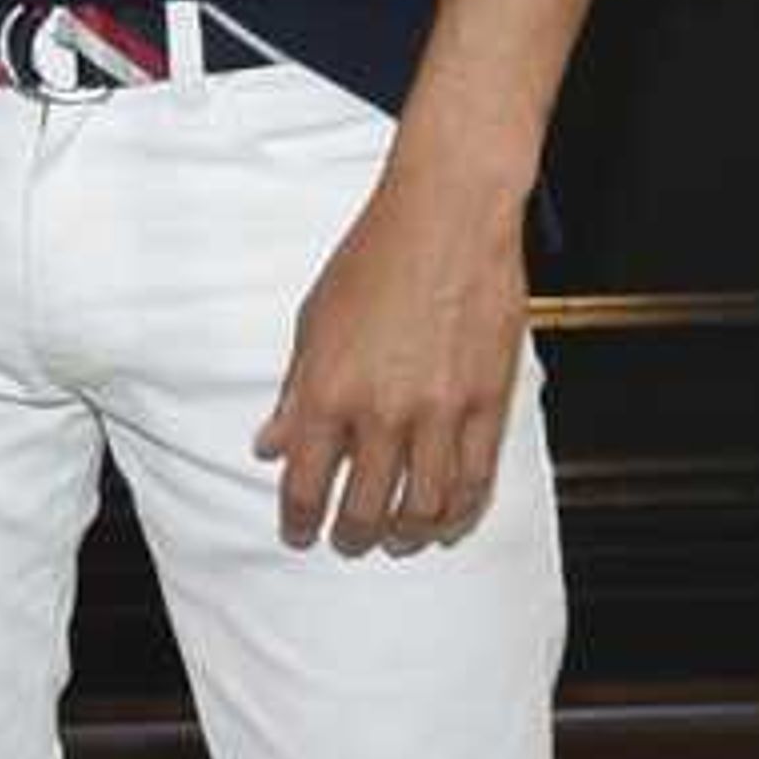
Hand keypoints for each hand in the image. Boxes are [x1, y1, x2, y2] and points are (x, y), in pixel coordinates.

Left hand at [255, 153, 529, 554]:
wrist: (447, 217)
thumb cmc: (374, 257)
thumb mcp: (312, 323)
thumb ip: (295, 393)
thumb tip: (269, 445)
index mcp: (330, 391)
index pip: (306, 483)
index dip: (300, 519)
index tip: (299, 532)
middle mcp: (383, 410)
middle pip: (366, 508)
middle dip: (352, 535)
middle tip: (348, 541)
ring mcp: (441, 411)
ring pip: (425, 506)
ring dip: (407, 533)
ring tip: (397, 537)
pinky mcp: (489, 402)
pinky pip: (476, 478)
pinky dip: (460, 510)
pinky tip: (448, 520)